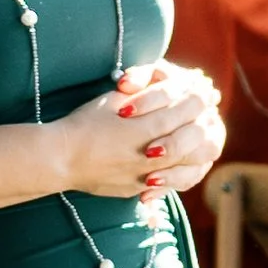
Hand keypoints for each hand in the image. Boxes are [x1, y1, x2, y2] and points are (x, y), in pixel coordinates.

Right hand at [52, 61, 223, 205]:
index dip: (198, 100)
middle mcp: (151, 154)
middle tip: (210, 112)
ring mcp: (146, 174)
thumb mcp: (113, 100)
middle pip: (196, 138)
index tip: (204, 92)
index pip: (187, 111)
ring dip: (199, 148)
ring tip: (201, 137)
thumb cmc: (82, 124)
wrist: (58, 158)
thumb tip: (169, 80)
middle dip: (205, 122)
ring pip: (190, 164)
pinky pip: (172, 183)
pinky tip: (183, 161)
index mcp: (146, 127)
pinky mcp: (139, 188)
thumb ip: (144, 92)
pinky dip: (183, 171)